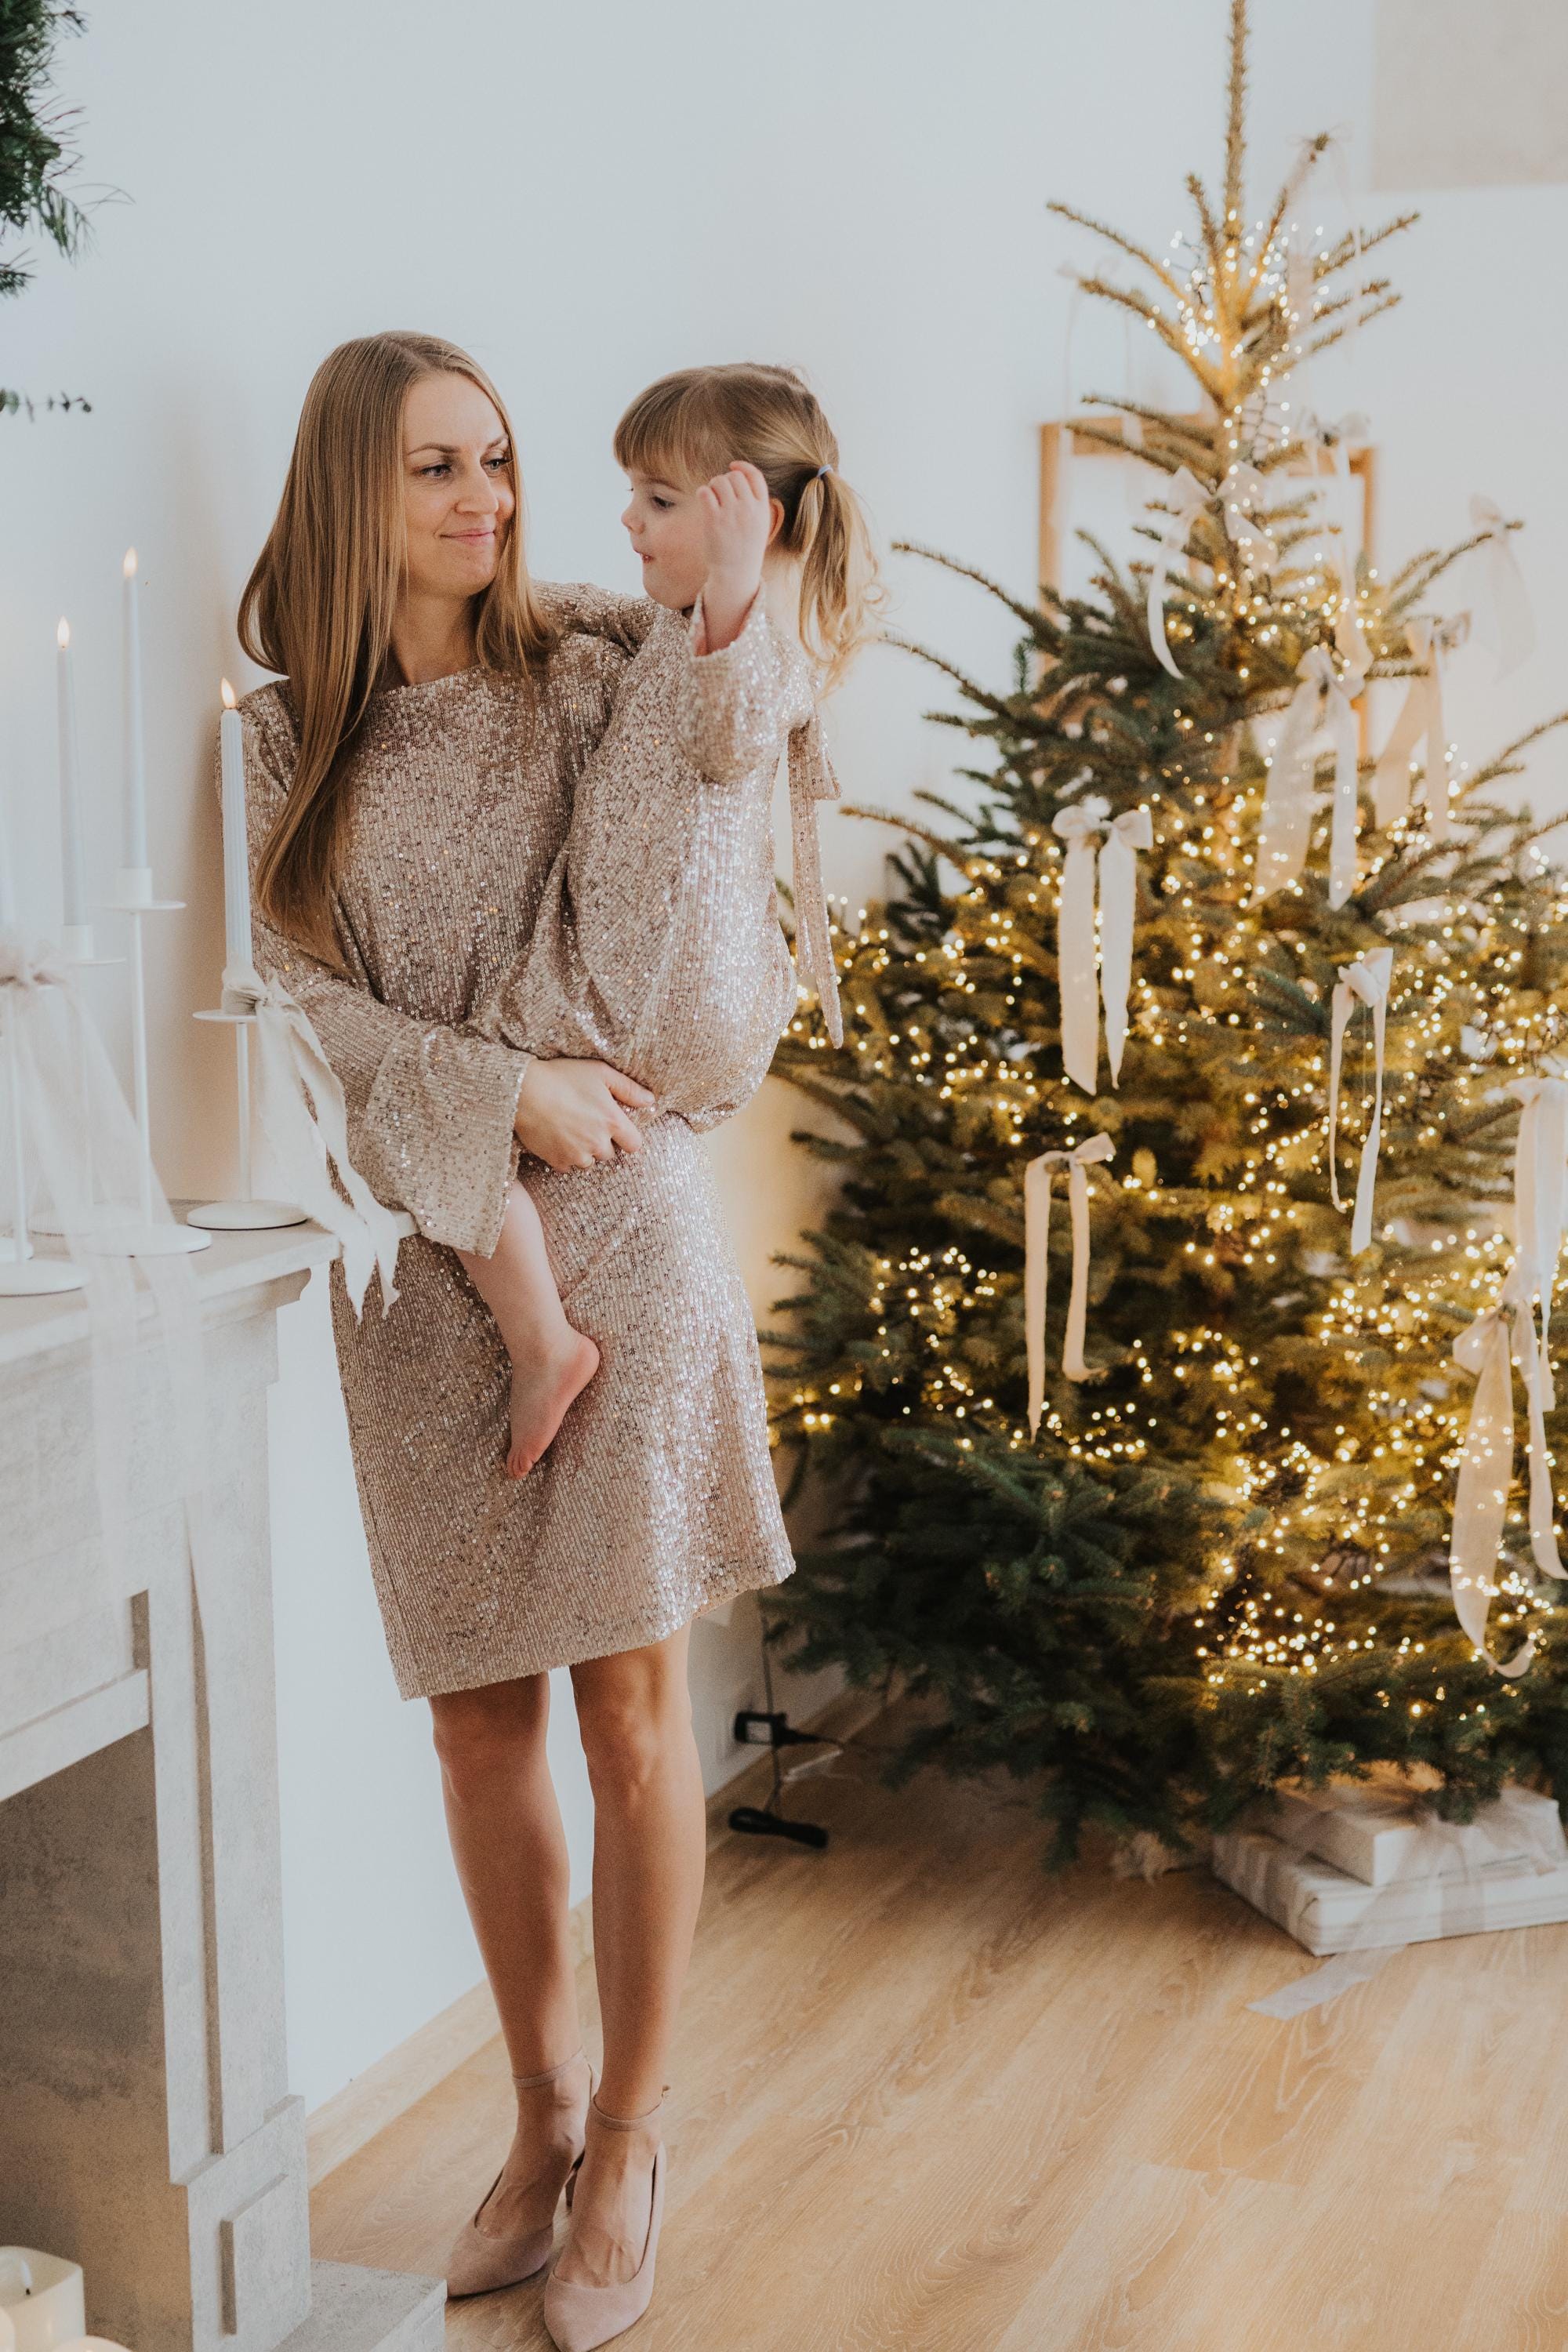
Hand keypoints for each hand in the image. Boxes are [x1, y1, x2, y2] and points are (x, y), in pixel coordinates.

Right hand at [513, 1058, 654, 1171]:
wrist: (524, 1091)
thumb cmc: (563, 1077)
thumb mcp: (600, 1073)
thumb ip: (629, 1088)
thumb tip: (650, 1101)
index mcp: (612, 1122)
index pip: (635, 1144)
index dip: (627, 1137)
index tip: (616, 1128)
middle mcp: (598, 1143)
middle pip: (610, 1154)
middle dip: (601, 1142)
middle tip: (586, 1122)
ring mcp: (577, 1154)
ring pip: (589, 1162)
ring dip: (584, 1151)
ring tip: (570, 1129)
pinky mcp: (557, 1161)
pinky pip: (568, 1166)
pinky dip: (565, 1155)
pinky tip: (557, 1137)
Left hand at [696, 461, 774, 651]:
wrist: (735, 574)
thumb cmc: (745, 549)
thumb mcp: (759, 525)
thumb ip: (754, 503)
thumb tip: (737, 476)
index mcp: (762, 509)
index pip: (755, 477)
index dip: (743, 467)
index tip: (732, 466)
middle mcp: (749, 509)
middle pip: (735, 477)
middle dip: (725, 480)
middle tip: (720, 494)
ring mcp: (731, 514)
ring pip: (719, 481)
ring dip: (713, 486)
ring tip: (712, 499)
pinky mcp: (713, 520)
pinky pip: (705, 492)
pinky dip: (702, 493)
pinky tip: (704, 502)